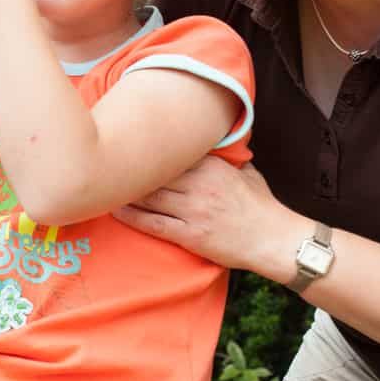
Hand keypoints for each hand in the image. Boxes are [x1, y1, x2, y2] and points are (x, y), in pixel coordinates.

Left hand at [113, 157, 291, 273]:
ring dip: (125, 190)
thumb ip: (226, 156)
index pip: (172, 152)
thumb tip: (213, 140)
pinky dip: (131, 216)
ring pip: (149, 196)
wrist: (275, 240)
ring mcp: (194, 211)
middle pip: (154, 172)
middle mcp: (200, 186)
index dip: (148, 147)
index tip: (129, 141)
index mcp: (213, 166)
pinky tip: (115, 209)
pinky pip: (153, 223)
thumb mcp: (246, 171)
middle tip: (106, 161)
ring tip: (105, 184)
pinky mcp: (190, 235)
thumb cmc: (261, 205)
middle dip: (130, 167)